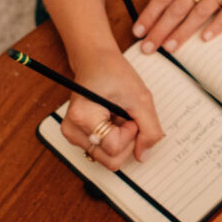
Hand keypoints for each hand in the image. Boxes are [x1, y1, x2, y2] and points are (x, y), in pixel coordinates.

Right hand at [56, 54, 162, 170]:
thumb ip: (149, 130)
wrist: (96, 62)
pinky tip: (112, 120)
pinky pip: (103, 151)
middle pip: (110, 160)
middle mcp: (72, 131)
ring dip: (121, 140)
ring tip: (118, 116)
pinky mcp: (78, 137)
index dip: (130, 133)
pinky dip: (114, 138)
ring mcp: (73, 136)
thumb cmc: (114, 74)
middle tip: (126, 116)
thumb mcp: (141, 98)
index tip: (129, 114)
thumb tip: (143, 156)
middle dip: (127, 140)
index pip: (114, 149)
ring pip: (108, 158)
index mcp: (82, 117)